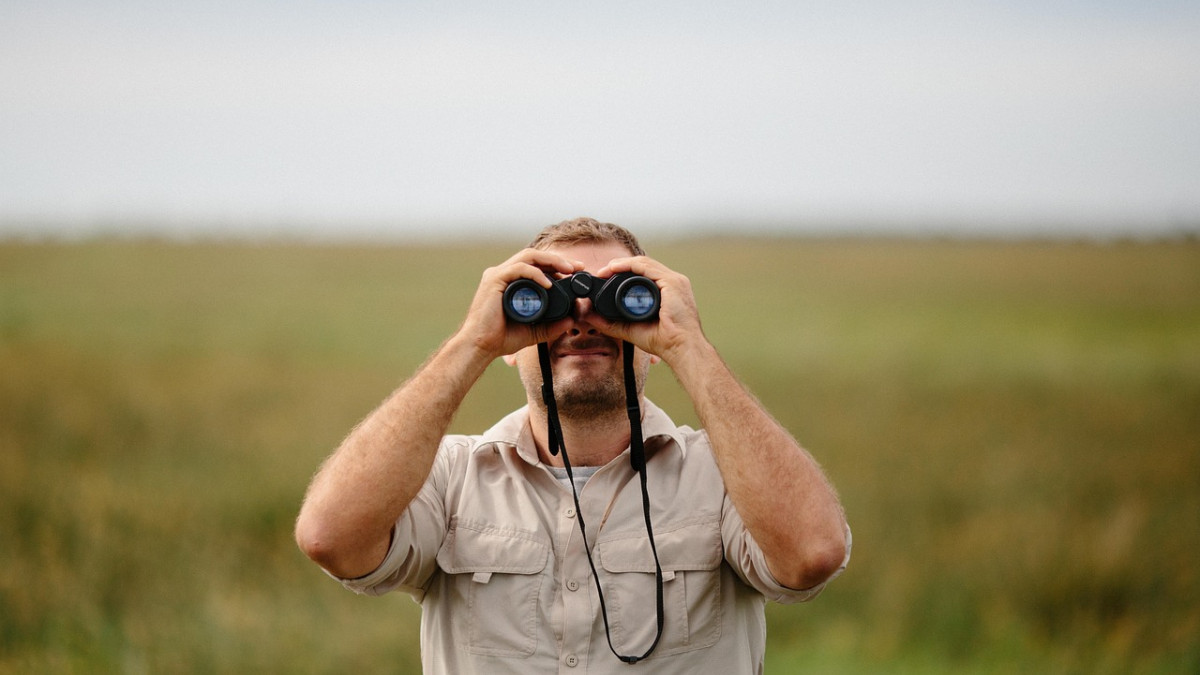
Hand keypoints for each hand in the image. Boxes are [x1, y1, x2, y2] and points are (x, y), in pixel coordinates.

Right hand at [458, 248, 584, 358]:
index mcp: (512, 282)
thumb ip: (551, 326)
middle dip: (558, 259)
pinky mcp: (494, 280)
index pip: (537, 265)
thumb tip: (571, 320)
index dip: (557, 265)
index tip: (576, 272)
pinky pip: (519, 268)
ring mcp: (498, 275)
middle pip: (535, 256)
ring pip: (528, 256)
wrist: (480, 346)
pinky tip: (549, 283)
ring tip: (568, 269)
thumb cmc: (500, 338)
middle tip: (578, 267)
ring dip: (551, 260)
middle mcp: (504, 274)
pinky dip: (536, 273)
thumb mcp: (534, 331)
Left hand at [593, 256, 707, 365]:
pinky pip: (646, 267)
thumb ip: (611, 322)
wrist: (681, 348)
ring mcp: (674, 281)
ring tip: (604, 270)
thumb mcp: (631, 328)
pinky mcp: (672, 282)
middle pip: (642, 267)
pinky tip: (614, 268)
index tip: (604, 279)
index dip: (622, 273)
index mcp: (667, 291)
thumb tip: (589, 316)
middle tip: (601, 273)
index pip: (643, 274)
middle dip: (620, 267)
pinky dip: (628, 265)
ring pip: (643, 263)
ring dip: (621, 264)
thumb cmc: (664, 341)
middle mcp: (672, 282)